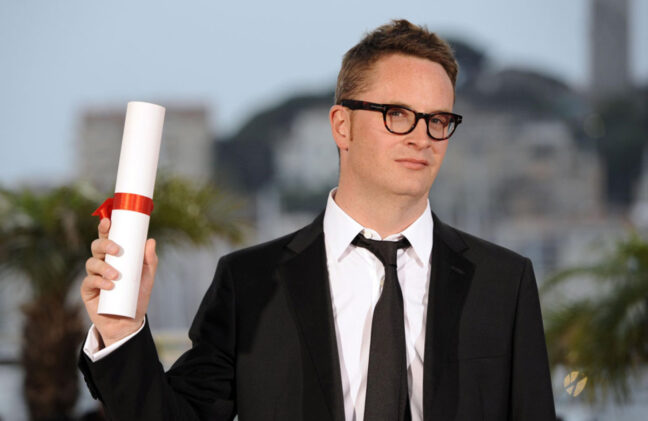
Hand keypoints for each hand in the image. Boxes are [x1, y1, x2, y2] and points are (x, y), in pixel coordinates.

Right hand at [80, 218, 157, 347]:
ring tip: (116, 276)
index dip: (105, 228)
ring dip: (104, 266)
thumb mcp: (147, 277)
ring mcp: (93, 276)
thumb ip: (150, 260)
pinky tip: (109, 286)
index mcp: (114, 256)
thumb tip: (151, 241)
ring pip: (91, 263)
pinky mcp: (88, 291)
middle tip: (117, 250)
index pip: (108, 238)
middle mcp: (102, 263)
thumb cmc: (137, 295)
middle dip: (105, 244)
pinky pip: (89, 282)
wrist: (129, 321)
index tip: (108, 221)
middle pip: (96, 246)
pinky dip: (99, 282)